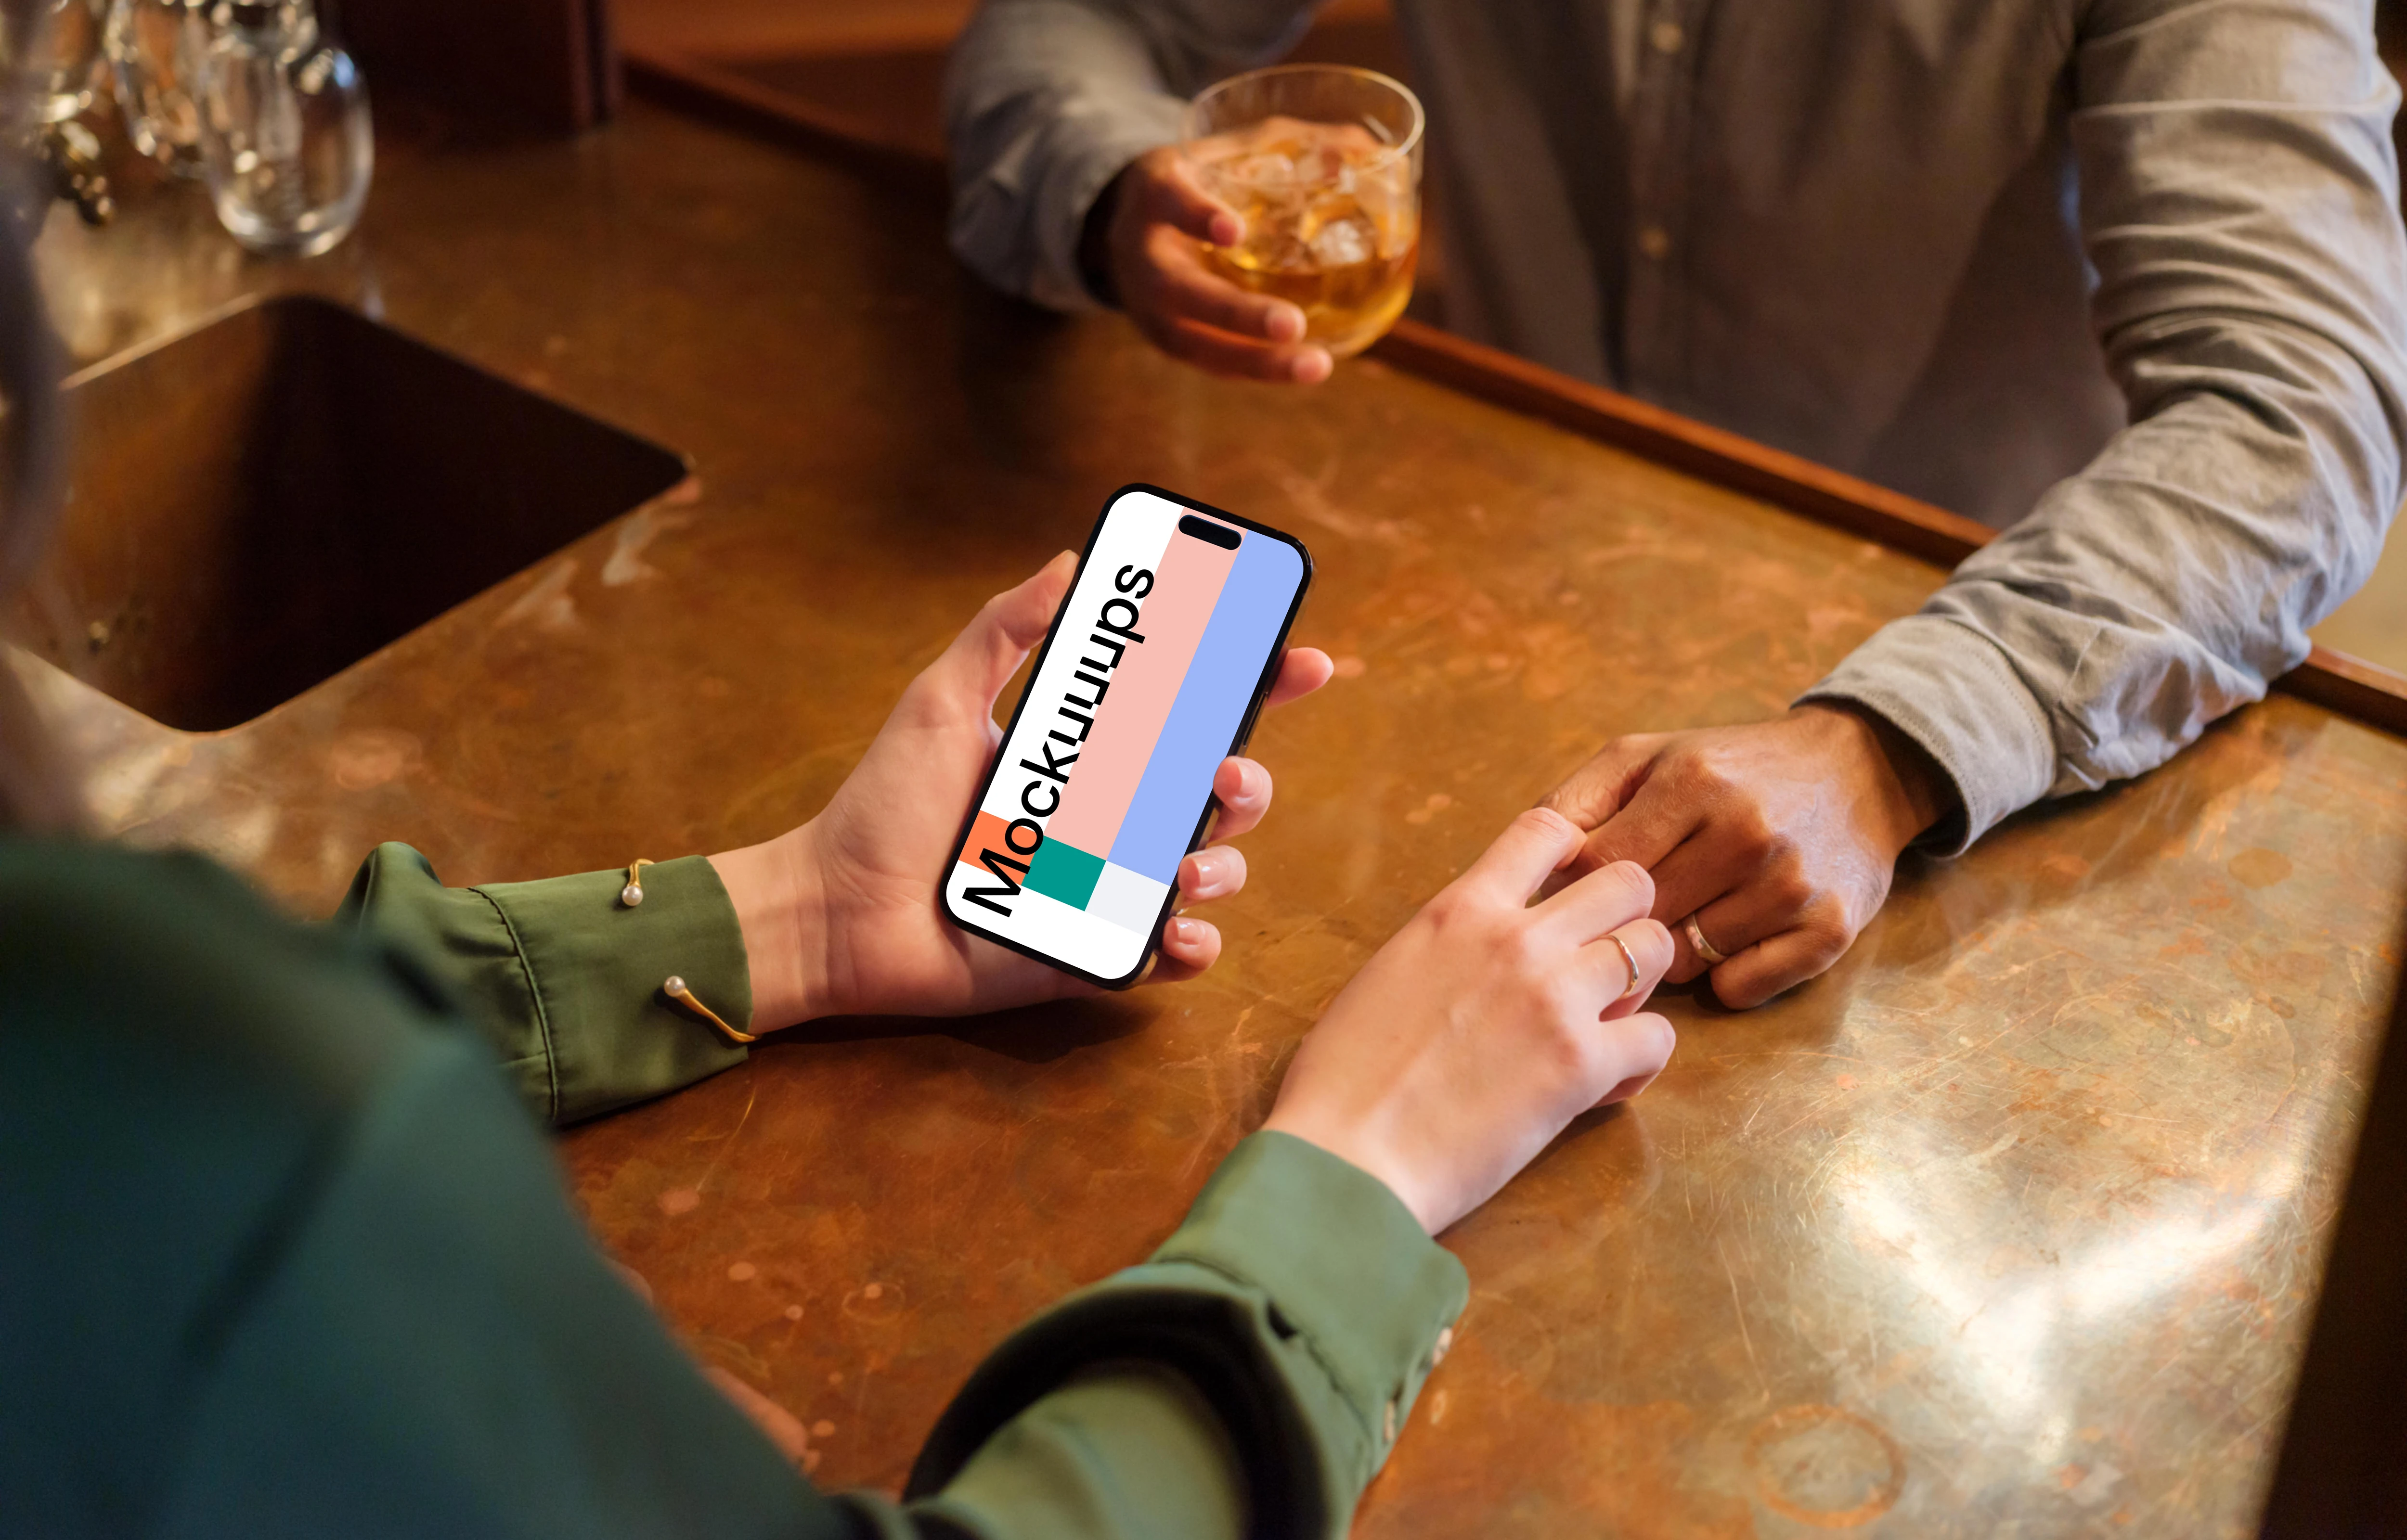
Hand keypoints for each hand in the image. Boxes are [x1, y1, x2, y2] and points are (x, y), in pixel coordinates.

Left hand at [709, 553, 1334, 1030]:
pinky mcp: (1096, 952)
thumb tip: (1069, 560)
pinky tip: (1174, 930)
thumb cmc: (883, 806)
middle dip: (1248, 781)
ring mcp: (1111, 887)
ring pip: (1214, 869)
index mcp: (1090, 755)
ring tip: (1183, 863)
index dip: (1258, 688)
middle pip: (1224, 792)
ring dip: (1223, 862)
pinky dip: (1193, 945)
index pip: (1192, 714)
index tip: (1301, 663)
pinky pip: (1176, 953)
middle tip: (1220, 773)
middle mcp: (1113, 819)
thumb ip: (1003, 631)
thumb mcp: (940, 701)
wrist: (838, 910)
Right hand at [1094, 138, 1334, 383]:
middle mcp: (1143, 255)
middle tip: (1291, 325)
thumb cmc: (1196, 183)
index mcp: (1155, 194)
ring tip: (1316, 366)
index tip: (1233, 231)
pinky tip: (1306, 368)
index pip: (1171, 201)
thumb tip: (1370, 151)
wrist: (1129, 228)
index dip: (1197, 216)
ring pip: (1197, 343)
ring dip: (1258, 361)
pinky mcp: (1169, 340)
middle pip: (1180, 292)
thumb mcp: (1224, 152)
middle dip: (1236, 313)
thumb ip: (1285, 146)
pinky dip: (1259, 369)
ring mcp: (1150, 307)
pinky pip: (1213, 362)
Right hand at [1263, 808, 1676, 1233]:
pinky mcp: (1581, 1064)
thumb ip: (1451, 944)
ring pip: (1656, 947)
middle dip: (1624, 920)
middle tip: (1598, 969)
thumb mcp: (1392, 973)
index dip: (1574, 855)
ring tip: (1605, 1025)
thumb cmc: (1346, 1076)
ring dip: (1642, 985)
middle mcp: (1518, 937)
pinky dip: (1640, 1062)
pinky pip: (1658, 1038)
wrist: (1348, 1154)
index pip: (1546, 830)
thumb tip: (1485, 951)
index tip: (1570, 890)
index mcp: (1462, 909)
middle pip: (1628, 881)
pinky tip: (1603, 1085)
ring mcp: (1556, 997)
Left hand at [1539, 705, 1948, 1009]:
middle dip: (1622, 926)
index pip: (1598, 867)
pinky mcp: (1828, 931)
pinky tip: (1729, 940)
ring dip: (1671, 952)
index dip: (1579, 890)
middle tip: (1631, 914)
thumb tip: (1532, 859)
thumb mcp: (1650, 756)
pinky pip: (1739, 988)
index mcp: (1693, 782)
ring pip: (1684, 962)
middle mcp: (1745, 833)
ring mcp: (1790, 886)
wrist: (1858, 770)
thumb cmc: (1732, 767)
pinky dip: (1723, 977)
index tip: (1584, 892)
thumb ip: (1580, 799)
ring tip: (1688, 915)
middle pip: (1639, 920)